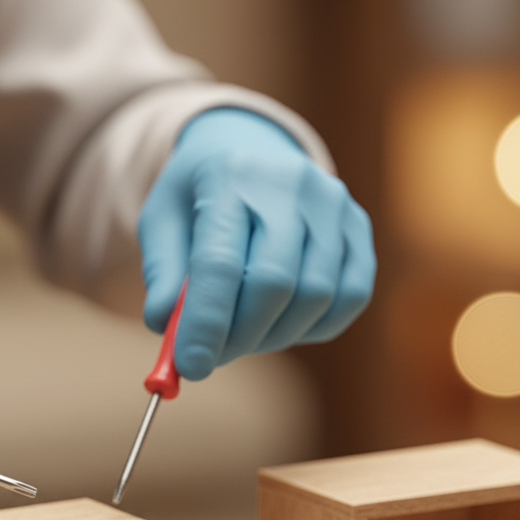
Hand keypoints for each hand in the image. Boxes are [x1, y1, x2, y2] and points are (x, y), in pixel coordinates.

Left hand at [138, 108, 375, 379]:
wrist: (249, 151)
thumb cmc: (197, 200)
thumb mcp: (161, 225)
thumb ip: (162, 276)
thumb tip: (166, 327)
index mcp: (228, 176)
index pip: (220, 263)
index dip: (206, 324)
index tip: (190, 368)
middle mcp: (289, 182)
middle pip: (274, 284)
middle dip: (240, 337)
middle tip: (214, 358)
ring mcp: (333, 203)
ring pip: (315, 297)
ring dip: (274, 335)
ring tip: (242, 333)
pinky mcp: (358, 227)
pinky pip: (349, 298)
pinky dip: (313, 327)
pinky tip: (281, 321)